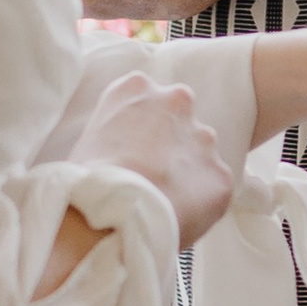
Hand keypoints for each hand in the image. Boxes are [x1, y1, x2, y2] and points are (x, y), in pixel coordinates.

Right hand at [79, 72, 234, 248]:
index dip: (143, 130)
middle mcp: (177, 101)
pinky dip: (201, 204)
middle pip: (181, 121)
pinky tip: (177, 217)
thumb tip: (125, 156)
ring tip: (162, 202)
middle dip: (172, 146)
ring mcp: (204, 138)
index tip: (135, 151)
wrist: (111, 211)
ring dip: (188, 174)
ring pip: (200, 155)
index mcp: (137, 87)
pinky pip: (213, 190)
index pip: (148, 100)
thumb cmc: (85, 182)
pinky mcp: (221, 174)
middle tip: (152, 177)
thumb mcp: (88, 137)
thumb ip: (117, 132)